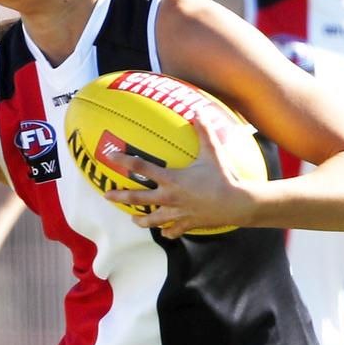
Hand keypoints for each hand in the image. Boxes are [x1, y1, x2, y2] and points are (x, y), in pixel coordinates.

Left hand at [104, 114, 252, 237]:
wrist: (236, 203)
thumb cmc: (223, 177)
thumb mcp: (212, 152)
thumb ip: (204, 132)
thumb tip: (199, 112)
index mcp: (171, 179)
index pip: (142, 168)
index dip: (124, 161)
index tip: (111, 156)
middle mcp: (169, 197)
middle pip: (138, 198)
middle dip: (120, 196)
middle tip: (107, 195)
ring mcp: (177, 213)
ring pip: (152, 220)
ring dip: (141, 220)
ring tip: (133, 220)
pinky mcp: (188, 223)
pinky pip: (173, 230)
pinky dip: (168, 231)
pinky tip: (165, 232)